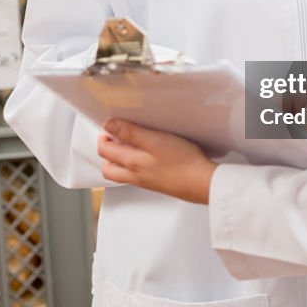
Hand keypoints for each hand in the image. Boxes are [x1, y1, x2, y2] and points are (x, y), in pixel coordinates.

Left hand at [98, 119, 216, 204]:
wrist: (202, 183)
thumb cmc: (182, 162)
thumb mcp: (154, 140)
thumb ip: (130, 132)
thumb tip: (109, 125)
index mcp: (130, 163)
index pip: (104, 150)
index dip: (105, 134)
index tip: (113, 123)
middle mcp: (134, 175)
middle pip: (108, 166)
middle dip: (107, 149)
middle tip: (116, 134)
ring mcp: (145, 181)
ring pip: (121, 172)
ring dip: (119, 159)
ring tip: (129, 143)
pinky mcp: (156, 183)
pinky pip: (135, 175)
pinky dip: (133, 165)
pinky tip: (146, 155)